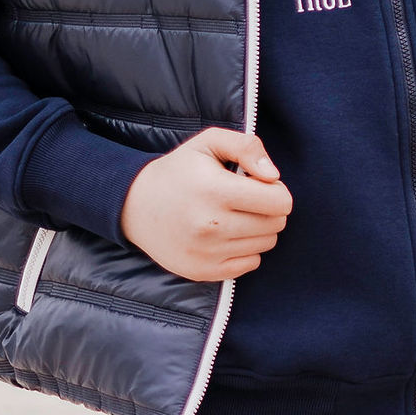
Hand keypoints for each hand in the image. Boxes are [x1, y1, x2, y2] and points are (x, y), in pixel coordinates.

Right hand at [120, 127, 292, 281]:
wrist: (135, 205)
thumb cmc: (179, 171)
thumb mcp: (209, 143)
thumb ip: (247, 147)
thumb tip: (273, 175)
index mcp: (215, 191)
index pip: (280, 201)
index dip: (275, 189)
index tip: (257, 184)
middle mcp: (211, 226)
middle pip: (276, 224)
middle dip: (268, 209)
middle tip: (244, 199)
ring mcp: (207, 253)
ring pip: (266, 244)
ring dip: (258, 229)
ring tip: (231, 215)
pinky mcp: (203, 271)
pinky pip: (251, 263)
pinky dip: (246, 249)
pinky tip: (225, 235)